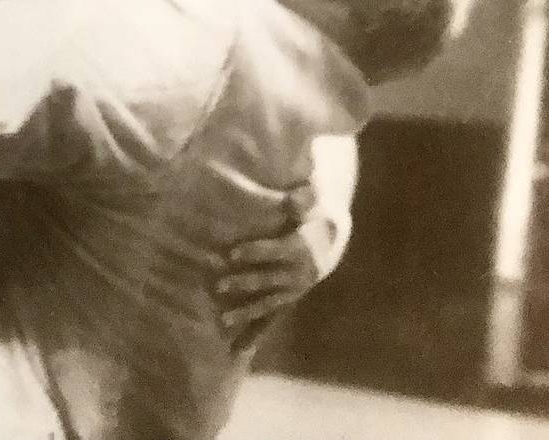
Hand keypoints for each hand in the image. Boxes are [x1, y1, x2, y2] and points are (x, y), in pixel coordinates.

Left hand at [214, 186, 319, 349]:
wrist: (330, 241)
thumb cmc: (313, 217)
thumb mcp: (312, 205)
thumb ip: (302, 200)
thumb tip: (295, 197)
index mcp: (300, 249)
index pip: (274, 251)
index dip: (254, 252)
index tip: (232, 253)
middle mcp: (297, 275)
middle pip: (266, 279)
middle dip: (242, 283)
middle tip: (217, 285)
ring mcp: (291, 292)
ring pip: (266, 304)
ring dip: (245, 313)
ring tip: (223, 321)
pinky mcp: (286, 302)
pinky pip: (270, 321)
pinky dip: (255, 336)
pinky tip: (238, 350)